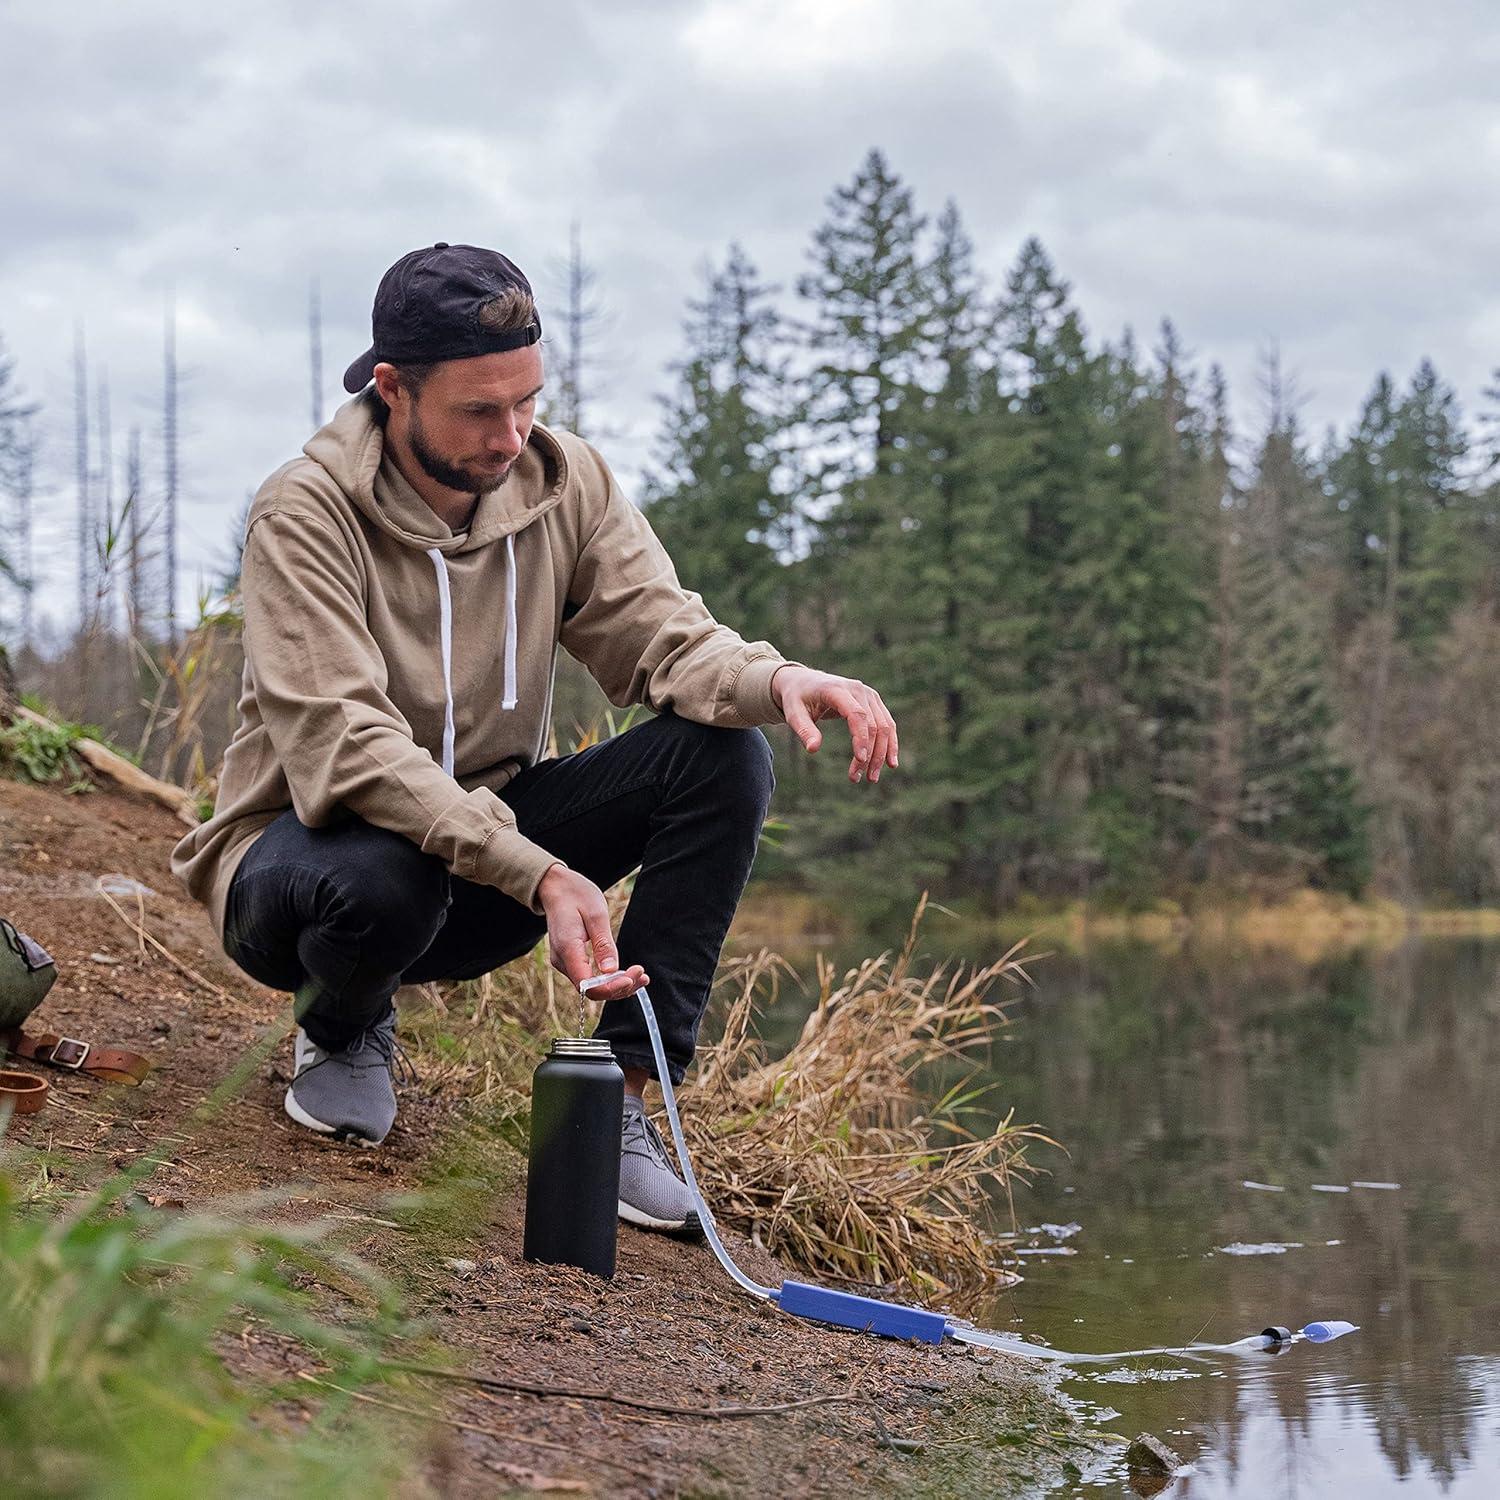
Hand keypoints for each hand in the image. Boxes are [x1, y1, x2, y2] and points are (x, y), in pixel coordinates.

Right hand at [536, 864, 647, 1001]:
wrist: (556, 887)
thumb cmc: (576, 895)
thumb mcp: (596, 915)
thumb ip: (603, 944)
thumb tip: (611, 970)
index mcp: (567, 948)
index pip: (587, 984)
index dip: (610, 987)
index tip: (631, 977)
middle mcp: (562, 960)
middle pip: (591, 989)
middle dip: (618, 987)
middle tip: (643, 976)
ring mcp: (565, 962)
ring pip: (591, 986)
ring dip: (617, 985)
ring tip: (642, 978)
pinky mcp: (571, 960)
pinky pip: (589, 977)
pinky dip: (609, 979)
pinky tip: (628, 975)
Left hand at [771, 665, 899, 783]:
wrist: (804, 681)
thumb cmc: (797, 699)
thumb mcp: (793, 714)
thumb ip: (804, 730)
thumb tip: (813, 749)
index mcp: (837, 689)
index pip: (857, 714)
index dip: (861, 737)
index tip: (860, 760)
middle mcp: (858, 689)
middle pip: (873, 724)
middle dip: (869, 754)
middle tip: (856, 778)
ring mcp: (869, 694)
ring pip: (884, 726)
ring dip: (881, 753)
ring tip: (872, 778)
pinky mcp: (873, 701)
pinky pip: (887, 724)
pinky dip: (890, 743)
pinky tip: (890, 763)